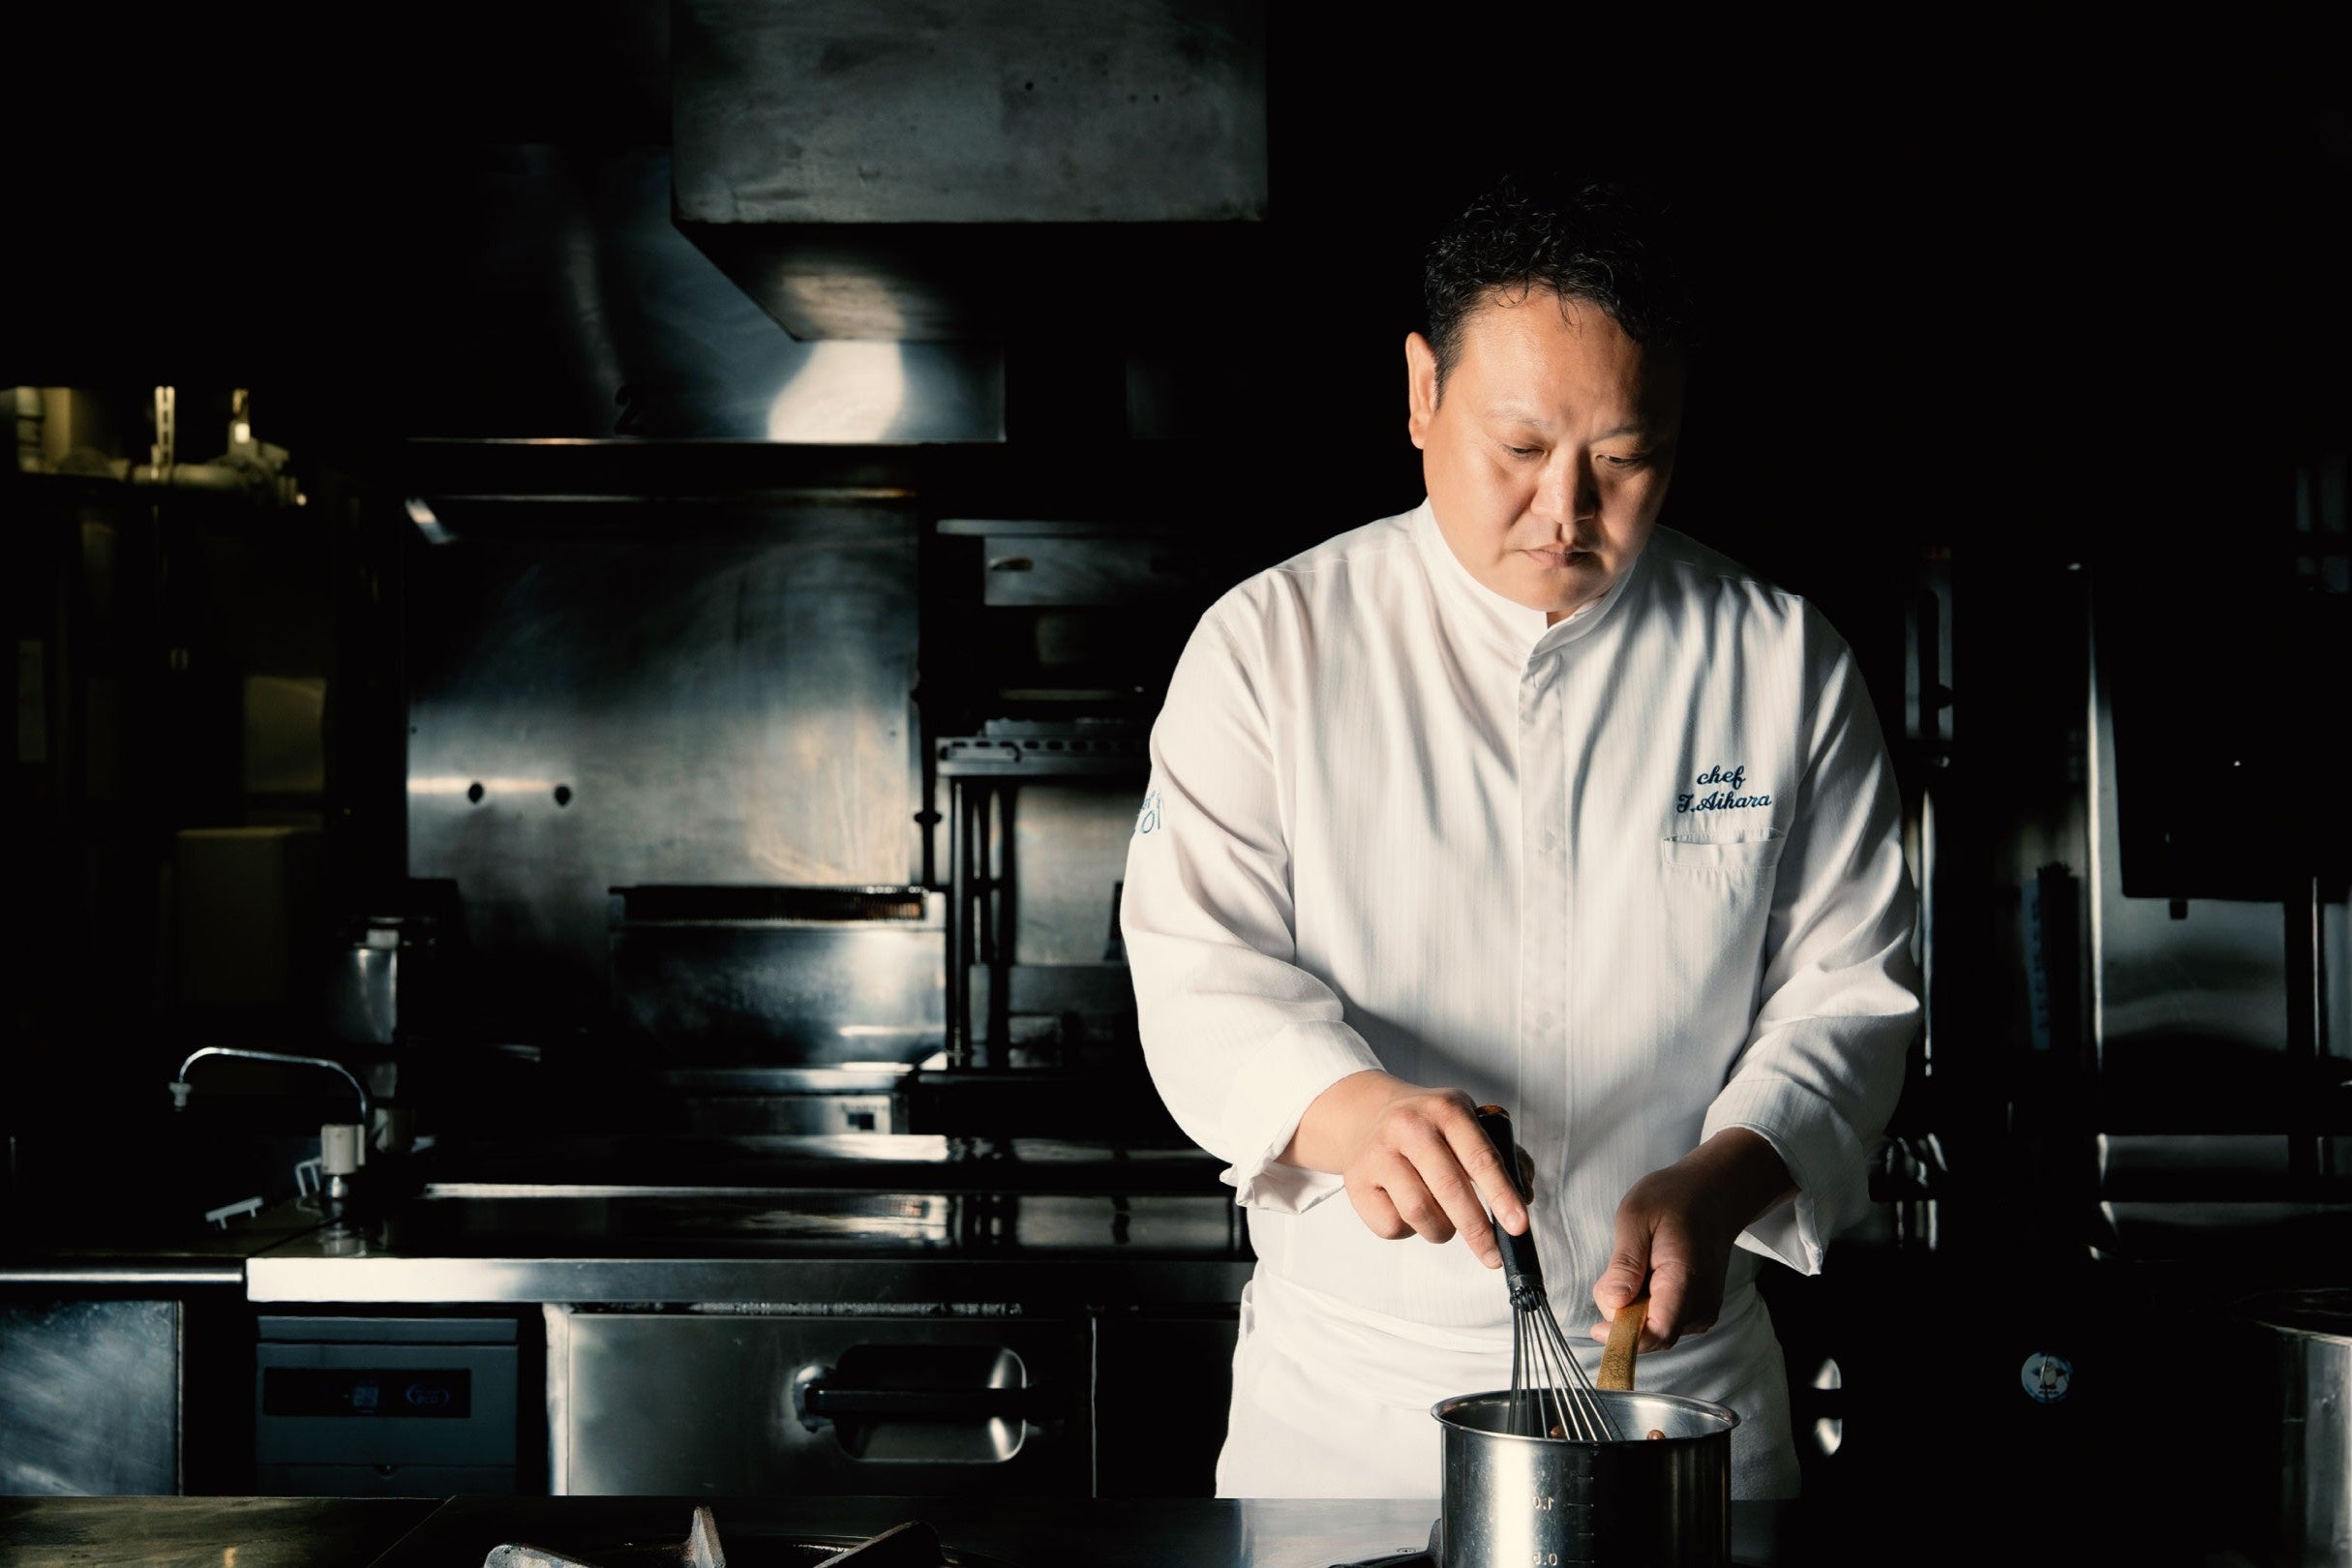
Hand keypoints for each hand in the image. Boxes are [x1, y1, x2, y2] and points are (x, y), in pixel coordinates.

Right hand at [1282, 1069, 1528, 1266]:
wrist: (1367, 1115)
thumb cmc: (1431, 1128)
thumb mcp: (1468, 1125)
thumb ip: (1505, 1156)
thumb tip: (1525, 1196)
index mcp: (1447, 1109)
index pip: (1481, 1157)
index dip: (1503, 1195)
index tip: (1519, 1227)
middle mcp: (1409, 1126)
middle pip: (1449, 1190)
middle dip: (1477, 1230)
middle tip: (1494, 1255)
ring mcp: (1378, 1152)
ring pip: (1419, 1213)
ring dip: (1441, 1230)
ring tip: (1445, 1223)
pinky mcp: (1356, 1180)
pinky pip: (1391, 1226)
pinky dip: (1409, 1231)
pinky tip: (1409, 1211)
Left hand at [1591, 1128, 1794, 1350]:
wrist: (1713, 1195)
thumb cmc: (1674, 1200)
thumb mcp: (1636, 1218)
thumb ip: (1625, 1264)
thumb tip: (1613, 1304)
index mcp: (1686, 1281)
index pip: (1657, 1333)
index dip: (1623, 1338)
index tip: (1595, 1327)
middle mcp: (1701, 1305)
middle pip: (1649, 1335)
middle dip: (1622, 1314)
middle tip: (1620, 1268)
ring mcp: (1703, 1311)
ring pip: (1652, 1329)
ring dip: (1633, 1307)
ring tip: (1640, 1264)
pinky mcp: (1698, 1312)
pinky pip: (1661, 1321)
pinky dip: (1644, 1304)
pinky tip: (1649, 1274)